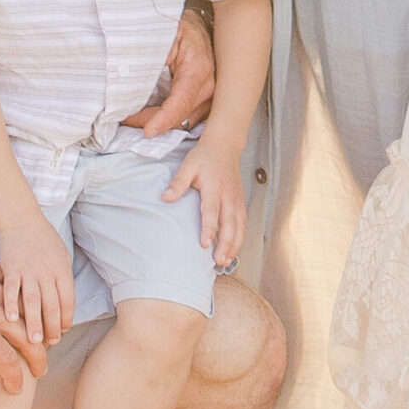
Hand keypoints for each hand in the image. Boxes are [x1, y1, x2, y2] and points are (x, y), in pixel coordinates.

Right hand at [0, 213, 75, 349]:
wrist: (21, 219)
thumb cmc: (44, 239)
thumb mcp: (62, 256)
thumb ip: (63, 279)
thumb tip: (66, 304)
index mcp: (62, 270)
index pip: (68, 301)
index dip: (66, 319)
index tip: (62, 332)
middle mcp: (47, 272)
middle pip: (52, 305)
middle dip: (52, 327)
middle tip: (50, 344)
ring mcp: (28, 270)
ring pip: (33, 301)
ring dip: (34, 322)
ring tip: (34, 341)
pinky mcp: (11, 268)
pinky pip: (11, 289)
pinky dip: (11, 304)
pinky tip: (10, 319)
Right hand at [0, 257, 46, 394]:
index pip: (20, 291)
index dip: (30, 308)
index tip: (34, 320)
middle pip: (32, 315)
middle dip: (42, 333)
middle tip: (47, 347)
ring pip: (29, 338)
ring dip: (37, 358)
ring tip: (40, 371)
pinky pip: (8, 360)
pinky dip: (14, 376)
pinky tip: (15, 387)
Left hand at [121, 7, 216, 135]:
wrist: (198, 27)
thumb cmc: (180, 30)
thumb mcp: (163, 35)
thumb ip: (149, 57)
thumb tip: (130, 79)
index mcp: (198, 70)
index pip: (180, 103)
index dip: (162, 120)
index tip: (147, 132)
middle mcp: (208, 87)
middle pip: (179, 118)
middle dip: (151, 121)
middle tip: (125, 117)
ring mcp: (209, 97)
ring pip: (182, 122)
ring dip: (158, 123)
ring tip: (134, 116)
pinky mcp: (205, 102)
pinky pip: (185, 119)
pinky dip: (166, 120)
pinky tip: (149, 115)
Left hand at [163, 132, 246, 266]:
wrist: (225, 146)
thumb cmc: (204, 157)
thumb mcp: (188, 165)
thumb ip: (178, 183)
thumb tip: (165, 198)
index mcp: (214, 187)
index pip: (212, 211)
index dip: (209, 228)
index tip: (205, 244)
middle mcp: (228, 196)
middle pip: (230, 224)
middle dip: (225, 244)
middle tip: (218, 261)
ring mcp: (237, 200)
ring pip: (239, 226)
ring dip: (234, 245)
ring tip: (225, 262)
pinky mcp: (240, 202)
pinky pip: (243, 223)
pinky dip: (240, 238)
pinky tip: (233, 251)